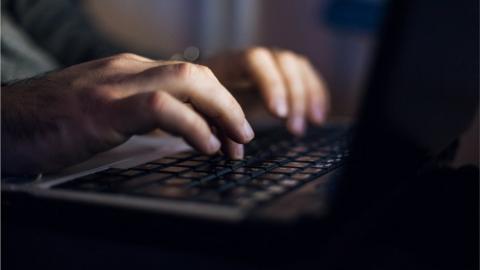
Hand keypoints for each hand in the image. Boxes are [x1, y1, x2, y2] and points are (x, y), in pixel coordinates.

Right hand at [2, 53, 253, 175]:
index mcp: (131, 71)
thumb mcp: (107, 112)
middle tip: (244, 138)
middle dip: (230, 106)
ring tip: (234, 143)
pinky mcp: (102, 108)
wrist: (2, 122)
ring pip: (188, 81)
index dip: (222, 104)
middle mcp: (128, 71)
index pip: (193, 78)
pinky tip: (205, 145)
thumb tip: (182, 133)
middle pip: (199, 75)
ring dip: (221, 113)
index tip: (233, 134)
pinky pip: (160, 107)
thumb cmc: (53, 122)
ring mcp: (115, 86)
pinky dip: (191, 126)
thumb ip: (142, 113)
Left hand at [203, 47, 328, 134]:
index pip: (255, 60)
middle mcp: (254, 58)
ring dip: (308, 96)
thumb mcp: (203, 112)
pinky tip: (318, 117)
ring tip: (310, 124)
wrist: (201, 90)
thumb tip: (236, 152)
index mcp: (229, 62)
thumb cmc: (201, 104)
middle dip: (294, 94)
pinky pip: (306, 76)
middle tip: (294, 128)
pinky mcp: (283, 73)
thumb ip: (217, 126)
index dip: (271, 84)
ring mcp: (270, 63)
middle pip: (283, 61)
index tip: (278, 114)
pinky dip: (316, 94)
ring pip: (298, 67)